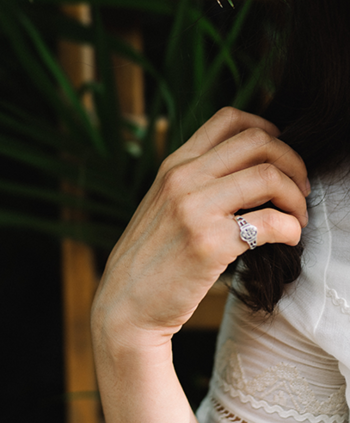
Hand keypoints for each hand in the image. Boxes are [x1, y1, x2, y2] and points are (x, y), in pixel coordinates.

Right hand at [94, 107, 311, 346]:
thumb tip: (251, 167)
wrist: (124, 303)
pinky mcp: (208, 243)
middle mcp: (181, 179)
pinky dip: (293, 230)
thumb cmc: (151, 258)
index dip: (270, 131)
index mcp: (173, 166)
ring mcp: (192, 210)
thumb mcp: (163, 205)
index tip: (279, 160)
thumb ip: (196, 180)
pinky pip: (272, 222)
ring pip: (270, 175)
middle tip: (298, 192)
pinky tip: (287, 241)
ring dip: (297, 198)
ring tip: (295, 219)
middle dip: (294, 164)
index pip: (230, 119)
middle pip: (259, 141)